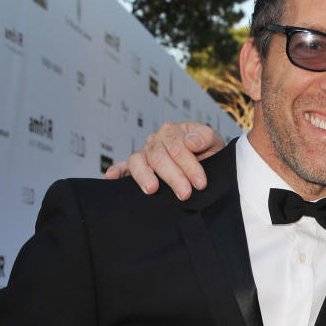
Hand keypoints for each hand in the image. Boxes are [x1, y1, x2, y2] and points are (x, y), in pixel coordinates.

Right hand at [103, 122, 223, 198]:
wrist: (205, 159)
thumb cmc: (207, 152)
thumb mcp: (213, 142)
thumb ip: (205, 137)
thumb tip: (191, 142)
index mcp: (173, 131)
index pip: (178, 147)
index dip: (190, 166)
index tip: (200, 183)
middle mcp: (156, 140)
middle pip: (159, 157)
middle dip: (173, 177)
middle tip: (185, 194)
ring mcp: (144, 153)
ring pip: (139, 161)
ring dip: (144, 175)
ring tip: (152, 189)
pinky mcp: (136, 166)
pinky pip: (124, 168)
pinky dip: (117, 171)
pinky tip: (111, 177)